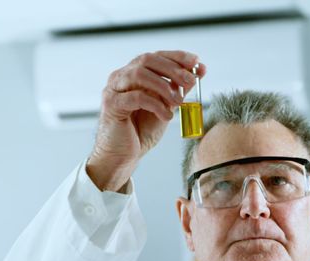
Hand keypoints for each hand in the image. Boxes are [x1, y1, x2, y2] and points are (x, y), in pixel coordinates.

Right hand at [87, 51, 205, 191]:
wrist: (122, 155)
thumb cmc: (140, 131)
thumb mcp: (165, 106)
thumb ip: (178, 89)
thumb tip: (198, 72)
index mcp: (133, 74)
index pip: (155, 56)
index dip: (176, 56)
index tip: (196, 61)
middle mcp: (121, 77)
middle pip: (147, 60)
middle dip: (173, 69)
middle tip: (190, 81)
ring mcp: (113, 89)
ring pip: (139, 74)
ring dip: (164, 86)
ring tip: (178, 102)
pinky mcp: (111, 104)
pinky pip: (135, 97)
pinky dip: (155, 104)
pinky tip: (166, 116)